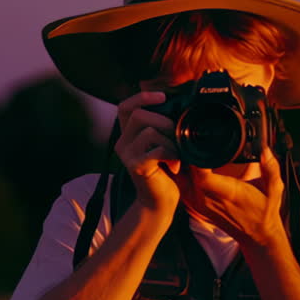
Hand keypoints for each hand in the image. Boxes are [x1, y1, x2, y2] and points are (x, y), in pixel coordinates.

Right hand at [114, 91, 180, 215]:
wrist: (160, 202)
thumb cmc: (165, 171)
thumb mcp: (162, 143)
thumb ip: (161, 127)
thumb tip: (177, 105)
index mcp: (127, 135)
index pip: (125, 107)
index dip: (141, 97)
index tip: (163, 96)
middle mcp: (122, 143)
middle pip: (139, 115)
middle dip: (165, 122)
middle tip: (176, 138)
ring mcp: (127, 155)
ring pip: (149, 131)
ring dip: (171, 141)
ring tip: (176, 155)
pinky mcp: (137, 167)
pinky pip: (157, 149)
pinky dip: (172, 154)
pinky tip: (175, 166)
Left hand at [178, 146, 285, 246]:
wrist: (256, 236)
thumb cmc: (264, 211)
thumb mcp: (274, 190)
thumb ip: (271, 169)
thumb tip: (265, 150)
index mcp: (228, 193)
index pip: (203, 175)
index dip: (197, 158)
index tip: (198, 141)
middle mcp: (209, 199)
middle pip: (185, 172)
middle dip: (185, 153)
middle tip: (189, 135)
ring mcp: (199, 203)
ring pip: (179, 178)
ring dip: (179, 162)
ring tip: (185, 145)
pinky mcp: (195, 205)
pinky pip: (180, 184)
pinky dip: (179, 172)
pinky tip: (184, 160)